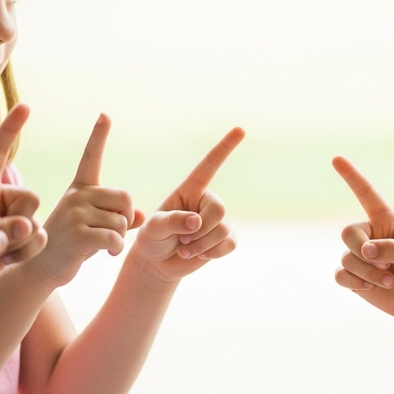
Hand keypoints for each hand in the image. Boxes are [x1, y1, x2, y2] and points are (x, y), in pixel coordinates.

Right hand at [36, 114, 142, 287]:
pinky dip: (116, 249)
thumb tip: (140, 215)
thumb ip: (119, 218)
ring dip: (119, 238)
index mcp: (80, 189)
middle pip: (124, 198)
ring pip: (121, 222)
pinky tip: (106, 254)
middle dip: (126, 219)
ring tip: (103, 246)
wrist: (43, 268)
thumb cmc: (73, 247)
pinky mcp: (78, 233)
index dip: (98, 136)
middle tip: (113, 232)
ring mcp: (75, 213)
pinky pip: (115, 237)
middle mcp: (77, 195)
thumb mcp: (96, 227)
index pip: (90, 157)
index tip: (104, 115)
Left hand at [126, 128, 243, 282]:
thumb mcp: (154, 228)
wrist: (157, 264)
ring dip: (201, 245)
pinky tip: (198, 256)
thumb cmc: (152, 239)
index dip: (225, 147)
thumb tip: (197, 222)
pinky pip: (229, 243)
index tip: (241, 129)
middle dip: (200, 229)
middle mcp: (206, 201)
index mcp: (190, 189)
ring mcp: (218, 220)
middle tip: (182, 240)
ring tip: (185, 249)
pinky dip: (212, 253)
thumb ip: (173, 221)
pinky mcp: (225, 239)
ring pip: (223, 229)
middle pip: (219, 208)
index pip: (209, 165)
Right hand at [332, 156, 393, 323]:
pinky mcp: (352, 275)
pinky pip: (340, 275)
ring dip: (367, 272)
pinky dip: (356, 283)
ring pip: (346, 257)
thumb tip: (366, 251)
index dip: (351, 176)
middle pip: (348, 232)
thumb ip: (392, 249)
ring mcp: (358, 255)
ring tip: (388, 281)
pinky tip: (371, 287)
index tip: (336, 158)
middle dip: (363, 251)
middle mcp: (369, 234)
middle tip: (385, 265)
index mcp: (385, 221)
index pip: (366, 194)